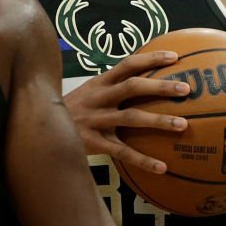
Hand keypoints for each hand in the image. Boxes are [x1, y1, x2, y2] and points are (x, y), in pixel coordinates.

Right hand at [63, 50, 189, 172]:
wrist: (39, 128)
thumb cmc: (71, 110)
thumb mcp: (87, 92)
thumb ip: (109, 86)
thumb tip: (142, 81)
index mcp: (99, 83)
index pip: (127, 64)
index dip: (150, 59)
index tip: (175, 57)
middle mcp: (99, 98)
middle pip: (132, 87)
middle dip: (160, 87)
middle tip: (186, 89)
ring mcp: (96, 120)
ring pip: (130, 118)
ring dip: (158, 120)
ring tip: (183, 125)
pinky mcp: (93, 142)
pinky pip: (121, 152)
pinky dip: (143, 160)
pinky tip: (162, 168)